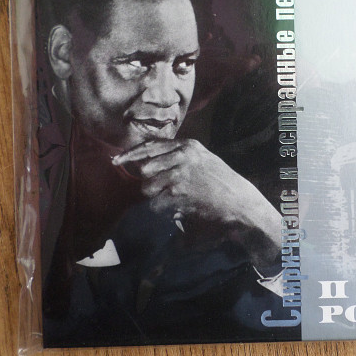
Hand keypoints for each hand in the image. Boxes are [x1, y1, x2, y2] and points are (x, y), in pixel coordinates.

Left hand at [112, 139, 281, 267]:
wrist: (239, 201)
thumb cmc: (220, 182)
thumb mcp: (202, 159)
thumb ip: (178, 155)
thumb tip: (146, 160)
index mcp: (188, 145)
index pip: (151, 146)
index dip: (130, 155)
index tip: (116, 161)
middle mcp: (183, 156)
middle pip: (145, 168)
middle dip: (150, 182)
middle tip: (165, 190)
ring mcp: (181, 174)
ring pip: (148, 187)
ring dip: (156, 196)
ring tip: (175, 199)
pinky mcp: (180, 194)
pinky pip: (157, 203)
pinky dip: (165, 209)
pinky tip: (182, 208)